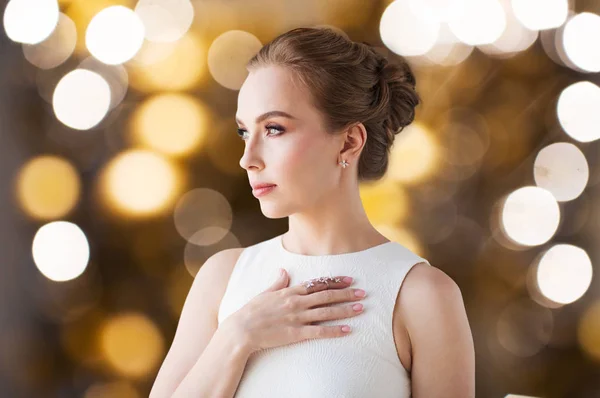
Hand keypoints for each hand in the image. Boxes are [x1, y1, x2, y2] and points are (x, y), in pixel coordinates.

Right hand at [227, 269, 365, 353]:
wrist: (241, 330)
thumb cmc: (251, 311)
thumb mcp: (265, 293)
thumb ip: (278, 282)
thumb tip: (284, 271)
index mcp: (290, 292)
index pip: (317, 284)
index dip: (335, 281)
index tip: (349, 279)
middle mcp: (296, 302)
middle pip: (326, 295)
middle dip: (346, 293)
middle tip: (363, 292)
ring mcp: (297, 317)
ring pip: (326, 312)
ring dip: (345, 309)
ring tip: (361, 308)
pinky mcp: (296, 333)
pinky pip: (319, 331)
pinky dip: (334, 330)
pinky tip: (347, 330)